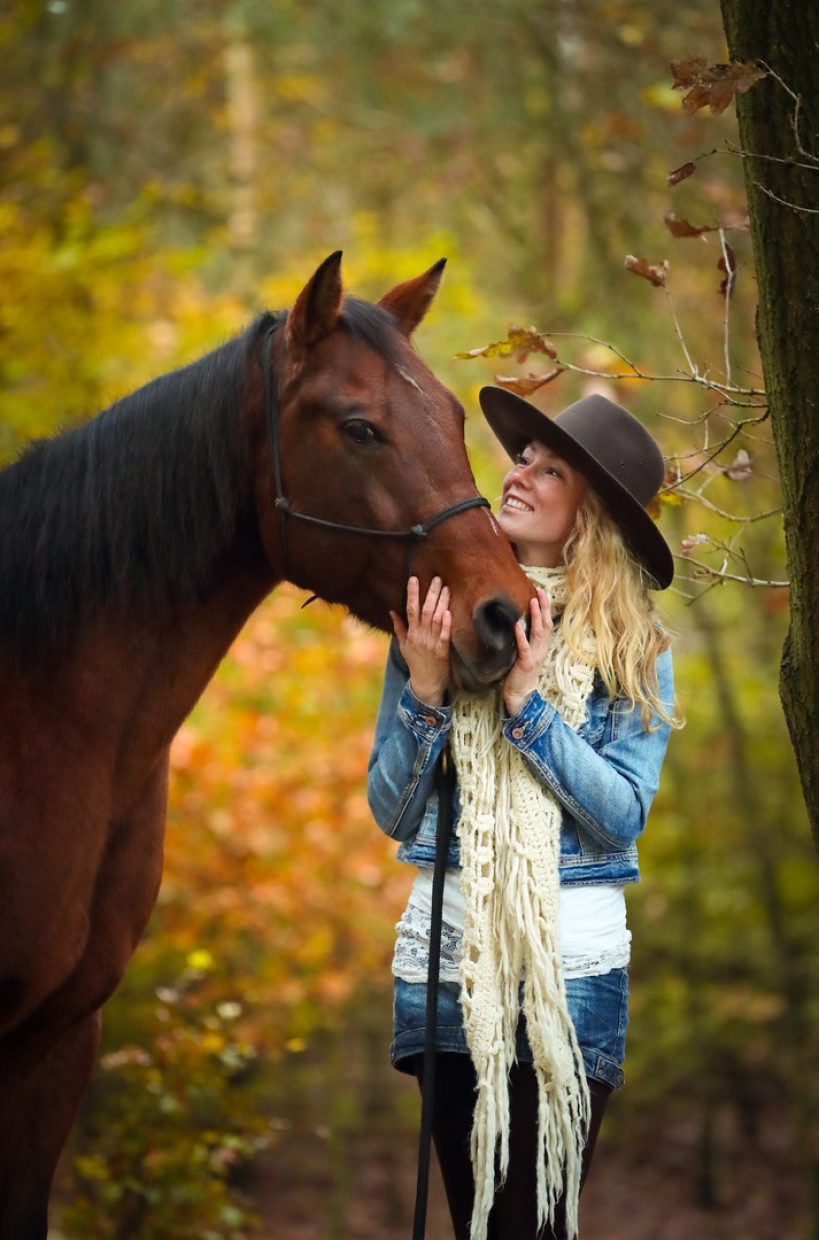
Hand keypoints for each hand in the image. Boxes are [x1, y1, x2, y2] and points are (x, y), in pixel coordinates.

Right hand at [390, 576, 451, 706]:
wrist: (426, 683)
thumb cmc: (415, 663)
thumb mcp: (403, 645)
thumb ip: (399, 627)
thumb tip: (391, 611)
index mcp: (411, 633)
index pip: (410, 609)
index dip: (412, 593)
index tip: (414, 578)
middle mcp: (420, 636)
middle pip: (425, 610)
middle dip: (430, 593)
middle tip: (436, 578)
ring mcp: (431, 643)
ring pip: (435, 619)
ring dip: (441, 603)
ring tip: (445, 588)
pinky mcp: (442, 651)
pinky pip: (444, 635)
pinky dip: (445, 624)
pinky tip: (448, 612)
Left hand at [503, 589, 552, 715]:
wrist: (521, 694)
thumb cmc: (521, 673)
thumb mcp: (527, 653)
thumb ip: (527, 640)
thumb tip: (520, 621)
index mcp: (542, 646)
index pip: (547, 624)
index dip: (545, 608)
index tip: (541, 593)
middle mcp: (542, 649)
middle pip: (546, 625)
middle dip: (544, 607)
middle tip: (540, 591)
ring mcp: (535, 656)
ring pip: (538, 633)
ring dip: (535, 616)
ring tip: (532, 601)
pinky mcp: (525, 663)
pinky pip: (524, 647)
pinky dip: (521, 635)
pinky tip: (517, 625)